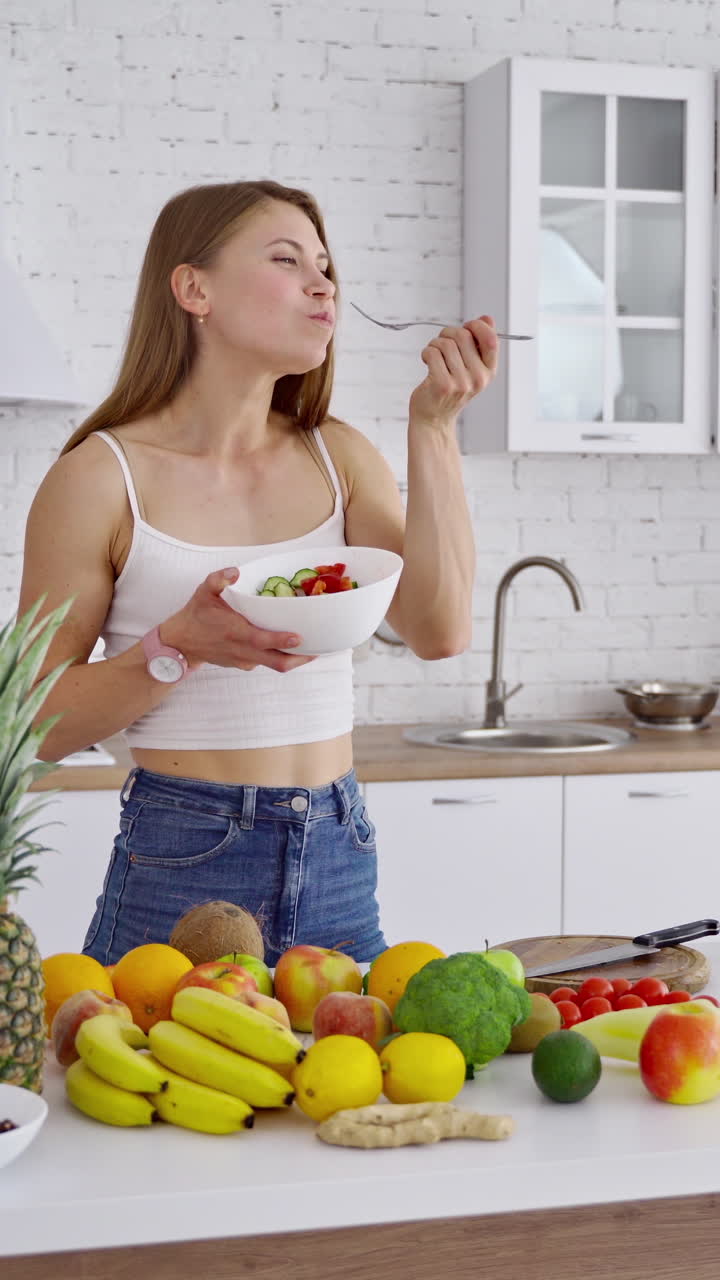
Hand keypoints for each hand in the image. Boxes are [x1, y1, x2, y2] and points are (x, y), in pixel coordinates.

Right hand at [160, 567, 316, 672]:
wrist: (181, 643)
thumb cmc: (196, 615)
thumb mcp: (203, 592)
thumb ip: (218, 580)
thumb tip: (235, 571)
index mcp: (235, 633)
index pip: (262, 641)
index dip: (281, 640)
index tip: (299, 637)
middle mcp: (243, 650)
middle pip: (277, 662)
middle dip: (301, 659)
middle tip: (320, 648)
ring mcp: (245, 660)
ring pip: (275, 664)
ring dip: (295, 658)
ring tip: (314, 647)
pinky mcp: (245, 664)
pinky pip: (267, 662)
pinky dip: (281, 655)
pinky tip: (290, 644)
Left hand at [408, 314, 497, 428]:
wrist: (434, 419)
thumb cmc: (451, 389)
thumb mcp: (471, 368)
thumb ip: (480, 343)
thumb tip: (487, 318)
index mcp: (489, 372)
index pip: (490, 339)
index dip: (476, 326)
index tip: (465, 327)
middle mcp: (478, 378)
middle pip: (463, 336)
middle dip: (448, 333)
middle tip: (441, 342)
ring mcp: (461, 383)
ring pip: (445, 344)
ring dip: (434, 344)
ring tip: (433, 354)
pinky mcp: (442, 385)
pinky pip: (432, 353)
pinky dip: (426, 352)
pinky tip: (426, 360)